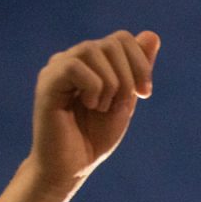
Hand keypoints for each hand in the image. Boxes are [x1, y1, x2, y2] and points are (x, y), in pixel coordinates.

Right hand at [29, 30, 160, 184]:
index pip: (122, 38)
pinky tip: (89, 106)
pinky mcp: (47, 81)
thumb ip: (137, 70)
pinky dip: (93, 89)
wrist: (72, 167)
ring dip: (110, 84)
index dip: (141, 63)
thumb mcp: (126, 101)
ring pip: (94, 50)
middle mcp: (73, 58)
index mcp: (92, 62)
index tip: (145, 94)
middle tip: (121, 105)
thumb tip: (153, 34)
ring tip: (101, 108)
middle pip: (113, 43)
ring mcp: (58, 67)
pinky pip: (76, 67)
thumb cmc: (95, 137)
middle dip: (128, 76)